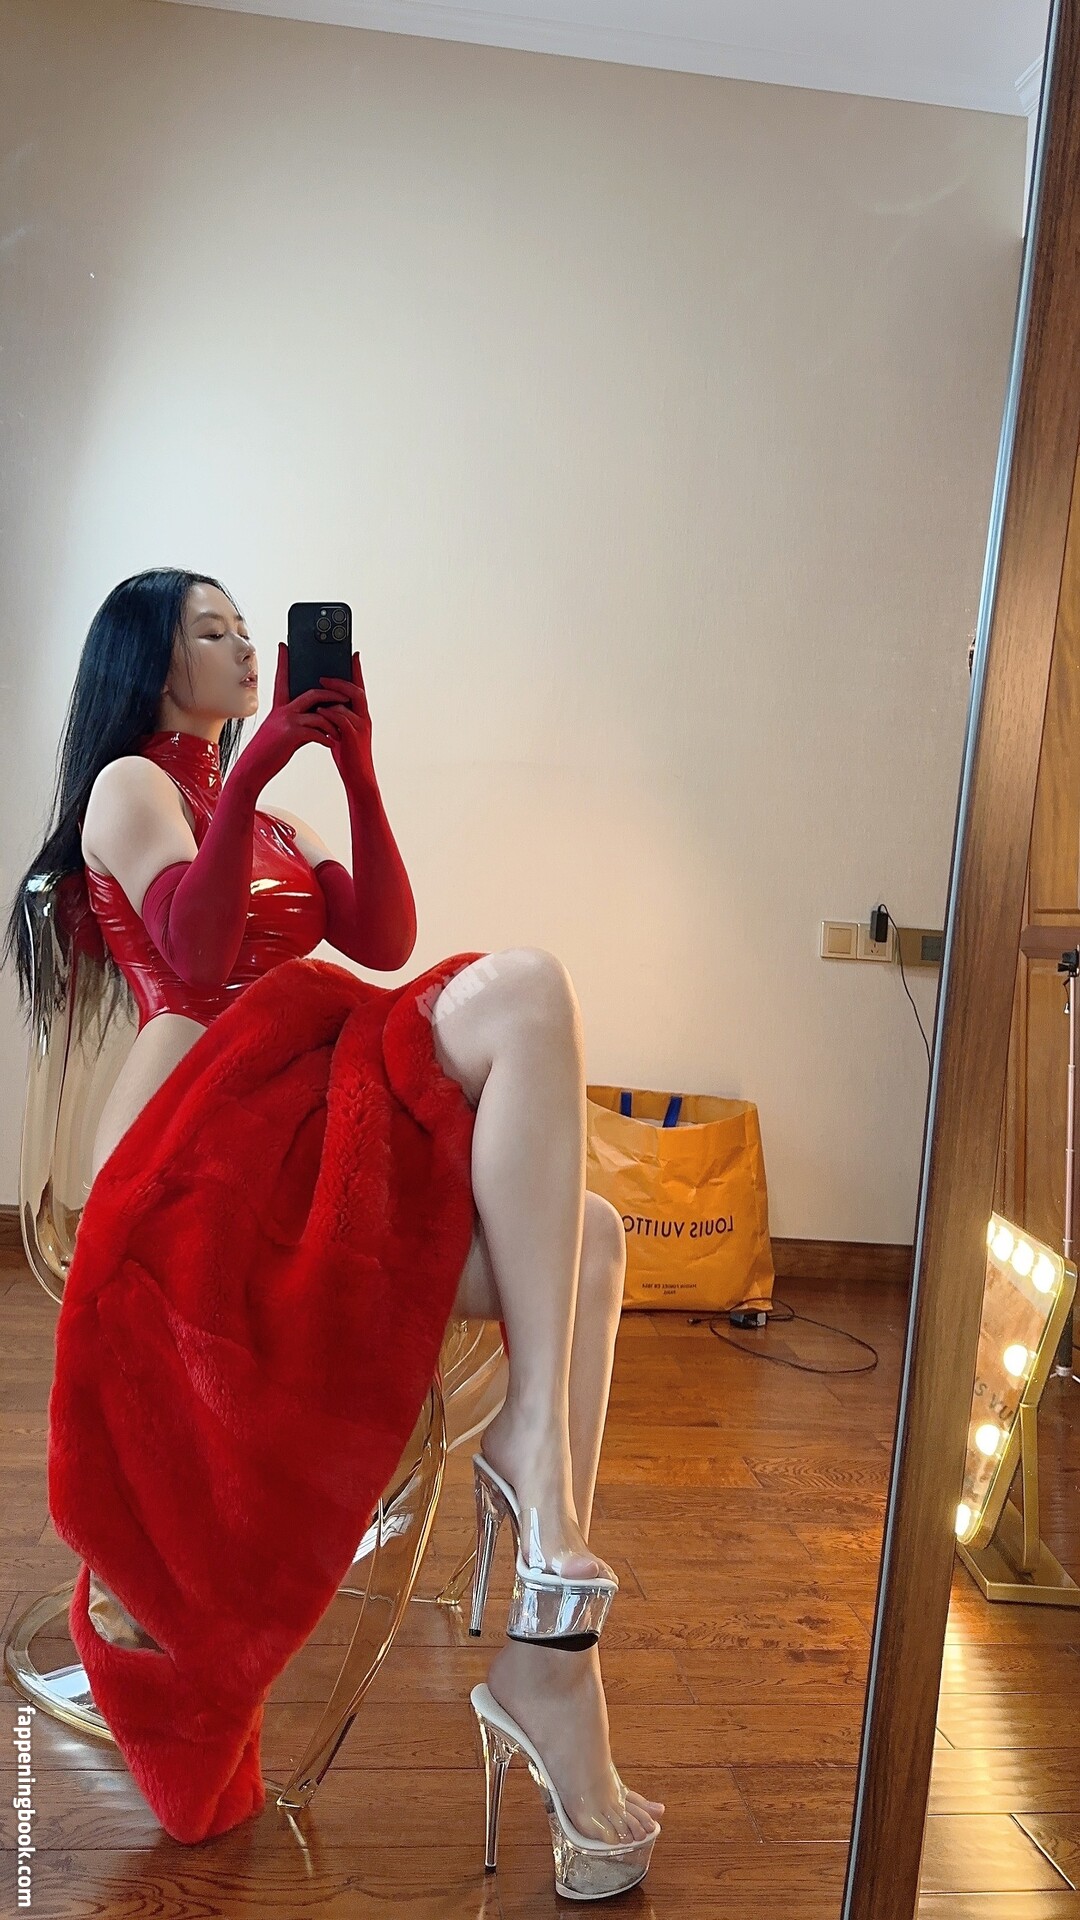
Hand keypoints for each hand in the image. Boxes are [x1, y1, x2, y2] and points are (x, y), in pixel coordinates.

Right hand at [230, 643, 343, 797]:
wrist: (252, 768)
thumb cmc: (267, 752)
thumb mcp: (279, 732)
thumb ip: (296, 722)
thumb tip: (315, 720)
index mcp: (280, 708)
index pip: (283, 679)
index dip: (284, 661)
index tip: (284, 645)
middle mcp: (283, 711)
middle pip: (313, 693)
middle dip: (333, 693)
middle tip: (347, 696)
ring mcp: (287, 722)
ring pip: (319, 713)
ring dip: (334, 722)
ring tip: (340, 731)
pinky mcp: (291, 735)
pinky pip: (316, 732)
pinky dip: (327, 738)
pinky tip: (331, 744)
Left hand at [313, 651, 375, 787]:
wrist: (358, 777)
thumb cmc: (348, 754)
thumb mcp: (341, 730)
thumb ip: (335, 716)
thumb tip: (322, 703)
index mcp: (360, 715)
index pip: (359, 688)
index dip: (356, 671)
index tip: (353, 654)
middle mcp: (363, 718)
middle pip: (356, 691)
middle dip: (340, 681)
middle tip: (323, 676)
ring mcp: (360, 728)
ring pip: (349, 703)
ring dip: (333, 695)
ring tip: (318, 689)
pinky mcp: (353, 738)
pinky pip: (342, 720)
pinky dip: (330, 713)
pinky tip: (319, 711)